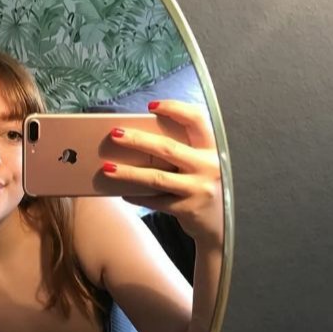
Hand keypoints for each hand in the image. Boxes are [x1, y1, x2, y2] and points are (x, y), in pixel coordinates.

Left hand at [104, 100, 223, 248]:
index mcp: (212, 148)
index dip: (175, 109)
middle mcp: (208, 166)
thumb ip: (185, 150)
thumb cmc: (205, 186)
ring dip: (129, 172)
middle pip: (167, 148)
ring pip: (156, 178)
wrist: (224, 225)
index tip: (151, 106)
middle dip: (138, 140)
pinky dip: (137, 196)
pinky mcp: (188, 209)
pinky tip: (122, 192)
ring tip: (107, 168)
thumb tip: (143, 139)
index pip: (196, 119)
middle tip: (115, 134)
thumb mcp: (204, 164)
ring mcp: (198, 189)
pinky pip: (155, 201)